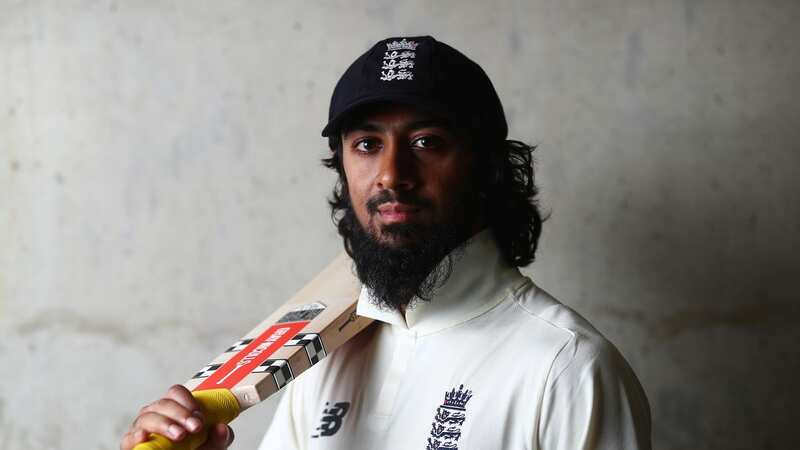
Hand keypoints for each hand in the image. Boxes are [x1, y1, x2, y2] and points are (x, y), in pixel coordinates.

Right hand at [120, 385, 234, 449]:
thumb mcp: (211, 446)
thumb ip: (219, 438)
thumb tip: (221, 428)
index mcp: (175, 409)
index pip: (176, 392)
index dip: (187, 400)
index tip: (200, 416)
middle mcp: (157, 414)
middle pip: (163, 403)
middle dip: (180, 414)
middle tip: (195, 427)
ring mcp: (143, 428)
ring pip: (147, 417)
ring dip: (164, 424)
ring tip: (179, 435)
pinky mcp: (131, 444)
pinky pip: (128, 437)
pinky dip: (135, 436)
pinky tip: (144, 437)